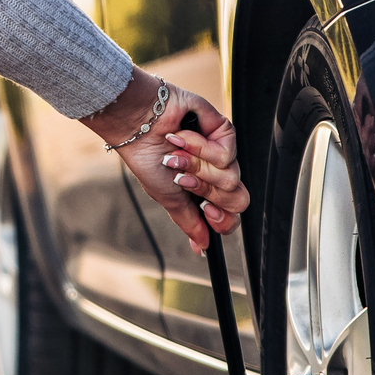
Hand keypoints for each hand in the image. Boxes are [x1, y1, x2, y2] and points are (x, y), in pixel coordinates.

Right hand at [84, 69, 249, 254]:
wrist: (137, 127)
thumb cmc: (146, 159)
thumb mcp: (167, 197)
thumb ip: (189, 221)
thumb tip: (201, 247)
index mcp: (203, 191)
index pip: (230, 214)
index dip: (223, 219)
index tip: (206, 211)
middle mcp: (215, 173)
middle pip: (237, 199)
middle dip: (206, 190)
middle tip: (183, 179)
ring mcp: (221, 152)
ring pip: (231, 177)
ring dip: (196, 168)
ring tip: (175, 155)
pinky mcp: (223, 132)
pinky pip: (227, 153)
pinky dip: (199, 148)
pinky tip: (180, 138)